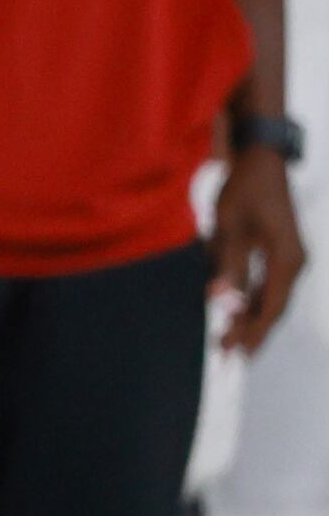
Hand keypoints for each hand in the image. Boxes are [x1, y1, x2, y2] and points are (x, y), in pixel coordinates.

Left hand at [212, 143, 304, 352]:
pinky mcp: (282, 252)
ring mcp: (291, 258)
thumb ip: (228, 265)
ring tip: (227, 336)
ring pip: (271, 297)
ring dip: (250, 316)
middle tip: (226, 353)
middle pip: (274, 307)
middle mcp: (295, 263)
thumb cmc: (245, 190)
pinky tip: (234, 309)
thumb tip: (222, 300)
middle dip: (251, 331)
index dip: (252, 333)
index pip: (270, 308)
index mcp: (286, 260)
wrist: (262, 161)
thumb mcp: (230, 227)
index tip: (234, 354)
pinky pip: (269, 284)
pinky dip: (252, 299)